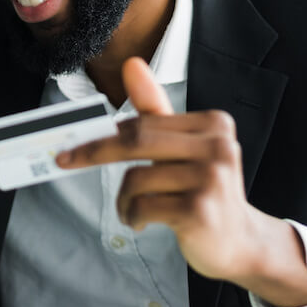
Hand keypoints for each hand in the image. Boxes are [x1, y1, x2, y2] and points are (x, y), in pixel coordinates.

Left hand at [56, 57, 306, 306]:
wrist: (240, 242)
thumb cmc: (203, 190)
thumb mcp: (183, 147)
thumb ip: (155, 110)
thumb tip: (132, 64)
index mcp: (214, 124)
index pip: (144, 122)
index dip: (105, 134)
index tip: (72, 144)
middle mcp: (217, 146)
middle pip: (137, 141)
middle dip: (94, 152)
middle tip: (66, 161)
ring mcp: (211, 179)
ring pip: (136, 178)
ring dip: (123, 199)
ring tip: (133, 211)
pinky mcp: (199, 210)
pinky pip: (142, 205)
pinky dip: (132, 215)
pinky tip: (142, 222)